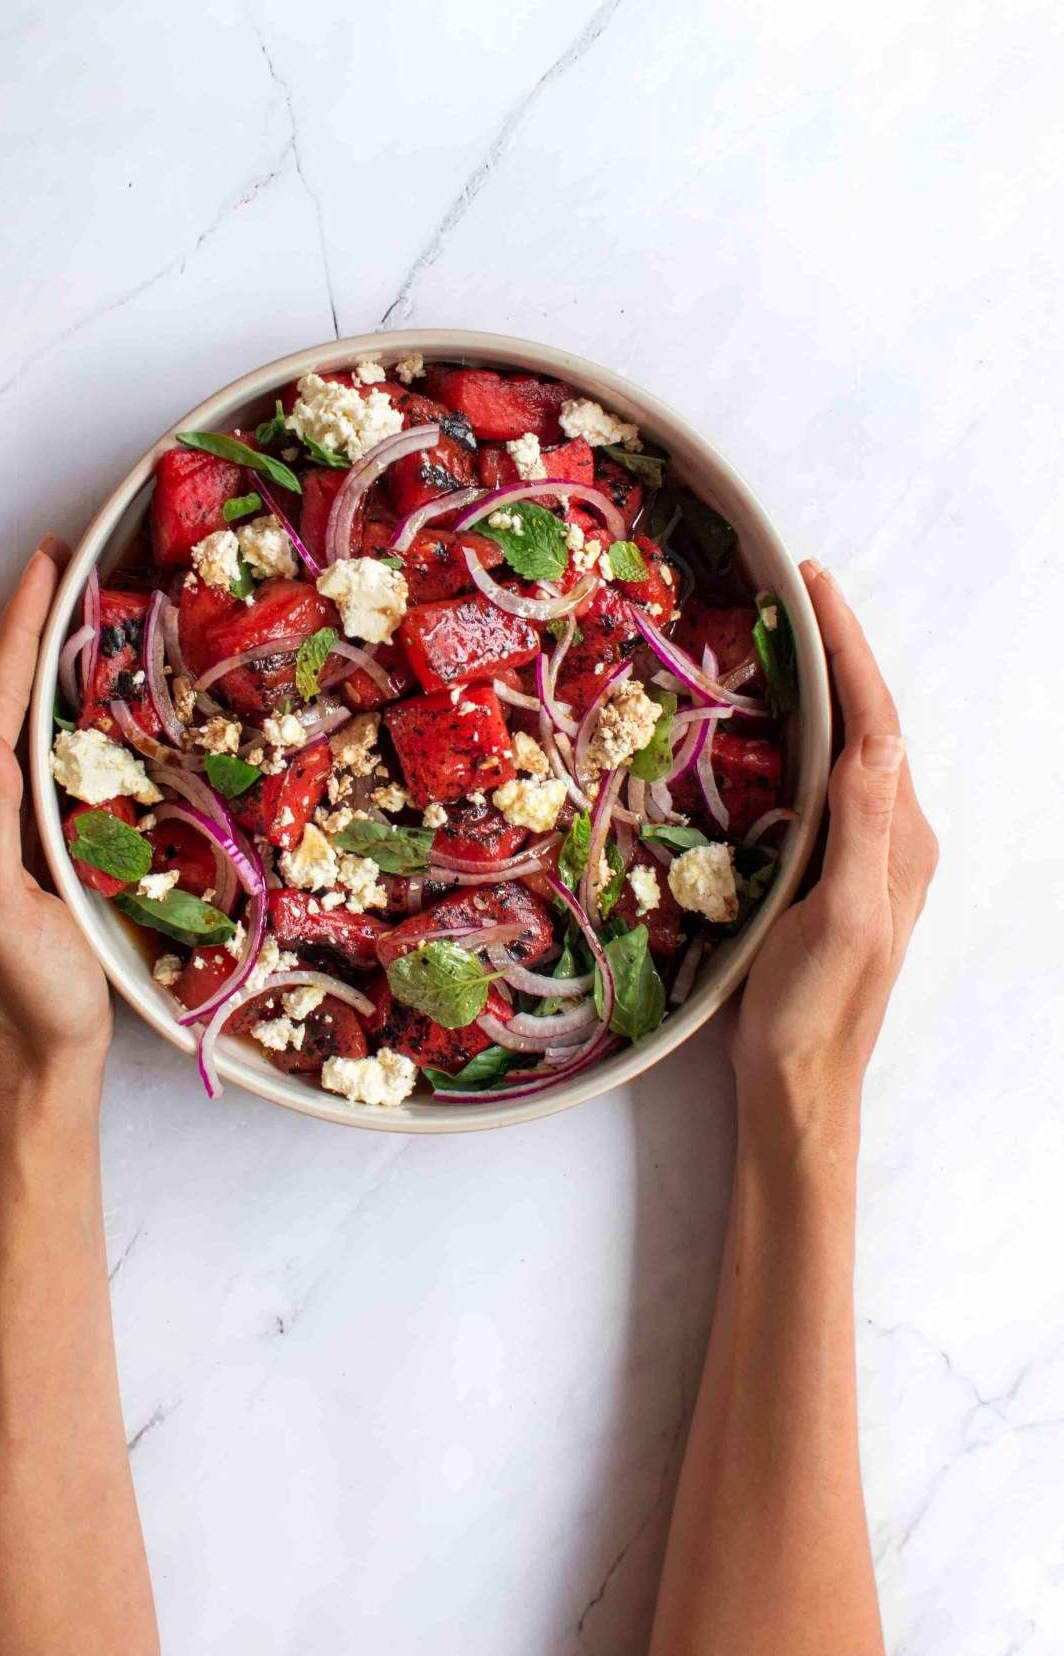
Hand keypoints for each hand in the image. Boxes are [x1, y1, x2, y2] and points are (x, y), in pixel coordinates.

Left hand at [0, 538, 112, 1078]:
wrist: (43, 1062)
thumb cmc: (30, 997)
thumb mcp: (5, 913)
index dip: (19, 631)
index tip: (48, 566)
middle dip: (27, 629)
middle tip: (67, 567)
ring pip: (16, 722)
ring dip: (43, 662)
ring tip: (79, 610)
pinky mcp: (27, 844)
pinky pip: (39, 755)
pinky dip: (60, 708)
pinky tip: (92, 696)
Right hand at [730, 561, 938, 1131]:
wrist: (799, 1082)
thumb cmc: (817, 1009)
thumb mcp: (848, 916)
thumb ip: (864, 826)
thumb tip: (877, 736)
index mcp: (899, 837)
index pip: (875, 720)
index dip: (846, 648)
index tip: (813, 584)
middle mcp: (889, 835)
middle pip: (866, 720)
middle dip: (835, 651)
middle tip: (791, 591)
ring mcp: (861, 853)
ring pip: (845, 747)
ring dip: (820, 686)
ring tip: (779, 636)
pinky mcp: (827, 870)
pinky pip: (820, 781)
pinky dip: (798, 733)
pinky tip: (767, 724)